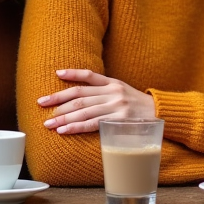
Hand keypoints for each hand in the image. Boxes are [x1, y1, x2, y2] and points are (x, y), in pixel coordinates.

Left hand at [37, 69, 155, 134]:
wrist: (162, 115)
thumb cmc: (140, 106)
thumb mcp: (124, 92)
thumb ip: (106, 92)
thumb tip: (82, 97)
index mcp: (113, 83)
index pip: (89, 75)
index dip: (72, 73)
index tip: (57, 73)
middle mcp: (113, 93)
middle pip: (80, 95)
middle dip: (58, 100)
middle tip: (41, 104)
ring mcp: (116, 107)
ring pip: (83, 111)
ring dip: (63, 117)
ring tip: (48, 122)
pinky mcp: (119, 122)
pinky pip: (93, 125)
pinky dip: (76, 127)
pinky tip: (63, 130)